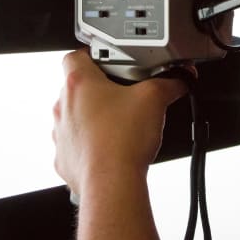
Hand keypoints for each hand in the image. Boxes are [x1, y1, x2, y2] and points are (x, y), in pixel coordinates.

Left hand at [52, 49, 188, 199]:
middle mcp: (64, 107)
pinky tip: (111, 148)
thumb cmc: (123, 141)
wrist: (111, 183)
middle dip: (99, 90)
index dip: (92, 56)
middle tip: (123, 96)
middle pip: (78, 88)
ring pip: (76, 118)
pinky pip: (76, 145)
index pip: (75, 56)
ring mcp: (61, 134)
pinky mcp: (65, 158)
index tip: (108, 63)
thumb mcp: (155, 98)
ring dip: (93, 119)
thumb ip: (169, 83)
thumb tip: (178, 80)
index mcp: (79, 84)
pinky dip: (91, 145)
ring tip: (120, 125)